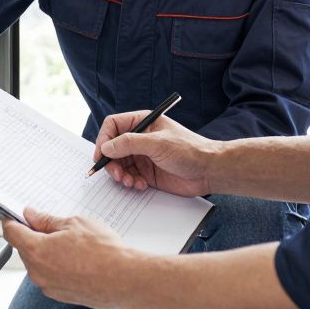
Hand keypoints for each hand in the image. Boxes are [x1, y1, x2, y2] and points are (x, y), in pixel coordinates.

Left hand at [1, 208, 138, 308]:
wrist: (124, 279)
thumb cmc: (103, 251)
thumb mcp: (73, 224)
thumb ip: (46, 220)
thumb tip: (31, 215)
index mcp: (36, 250)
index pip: (11, 233)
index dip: (12, 220)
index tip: (18, 215)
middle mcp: (37, 272)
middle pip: (24, 248)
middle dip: (33, 235)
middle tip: (53, 225)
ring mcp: (48, 286)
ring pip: (38, 263)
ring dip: (46, 251)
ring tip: (71, 243)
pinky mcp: (60, 295)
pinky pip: (50, 276)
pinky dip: (57, 266)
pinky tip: (76, 259)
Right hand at [94, 110, 221, 195]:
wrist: (209, 171)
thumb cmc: (189, 150)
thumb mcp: (157, 143)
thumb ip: (129, 144)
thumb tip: (106, 147)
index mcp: (142, 123)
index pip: (113, 126)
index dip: (104, 140)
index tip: (101, 156)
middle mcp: (140, 138)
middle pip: (112, 148)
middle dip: (111, 162)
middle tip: (116, 175)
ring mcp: (143, 156)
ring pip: (119, 165)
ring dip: (120, 175)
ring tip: (130, 182)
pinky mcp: (147, 173)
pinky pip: (129, 177)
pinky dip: (130, 183)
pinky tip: (141, 185)